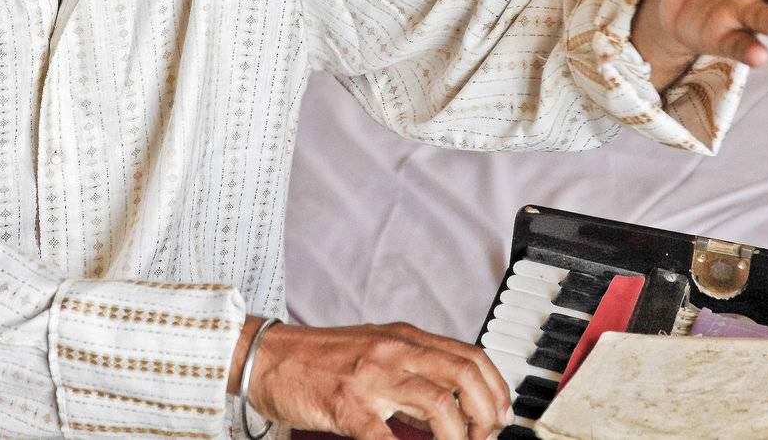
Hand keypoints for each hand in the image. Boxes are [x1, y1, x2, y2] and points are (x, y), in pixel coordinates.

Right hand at [243, 320, 511, 439]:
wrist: (267, 355)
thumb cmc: (319, 359)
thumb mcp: (374, 352)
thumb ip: (411, 372)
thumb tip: (451, 404)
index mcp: (404, 338)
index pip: (470, 356)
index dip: (496, 389)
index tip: (500, 415)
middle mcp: (394, 350)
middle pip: (466, 375)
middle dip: (488, 414)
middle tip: (485, 437)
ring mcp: (372, 377)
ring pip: (440, 405)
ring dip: (460, 438)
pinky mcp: (348, 405)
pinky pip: (389, 438)